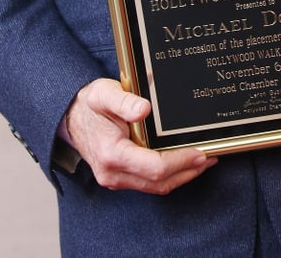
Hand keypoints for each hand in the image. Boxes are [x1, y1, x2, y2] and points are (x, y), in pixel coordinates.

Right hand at [64, 78, 216, 192]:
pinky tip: (182, 164)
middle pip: (158, 183)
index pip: (154, 168)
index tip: (200, 152)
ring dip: (181, 176)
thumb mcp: (104, 93)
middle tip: (210, 157)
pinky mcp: (119, 178)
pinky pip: (148, 183)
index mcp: (112, 154)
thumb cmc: (89, 104)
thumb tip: (145, 109)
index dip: (180, 162)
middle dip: (187, 172)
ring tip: (203, 161)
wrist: (70, 116)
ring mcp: (116, 179)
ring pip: (155, 187)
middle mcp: (113, 173)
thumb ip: (124, 101)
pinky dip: (169, 176)